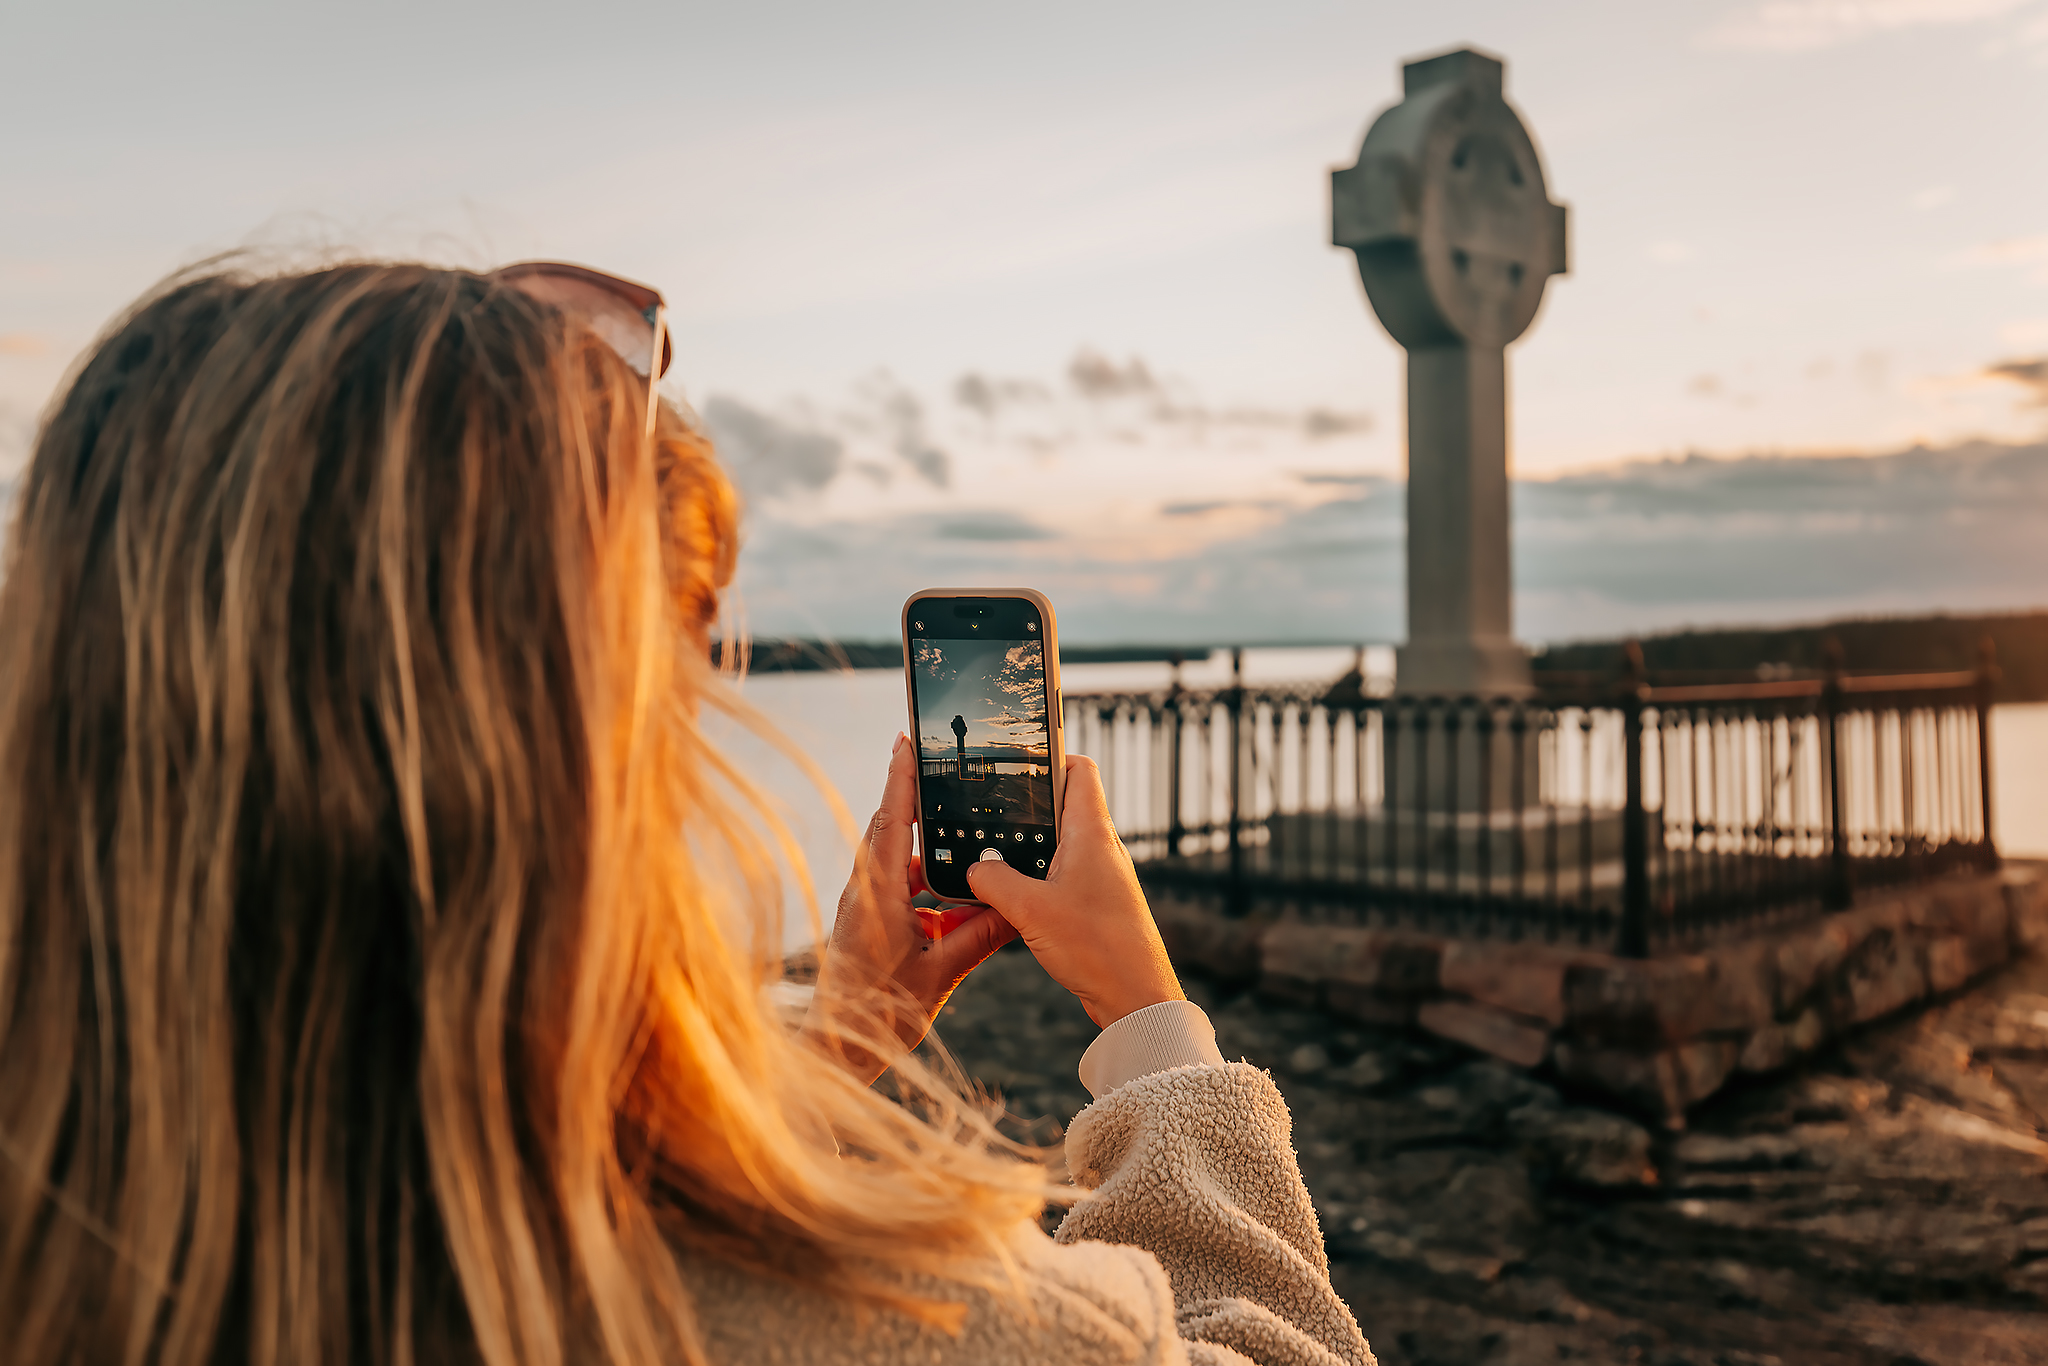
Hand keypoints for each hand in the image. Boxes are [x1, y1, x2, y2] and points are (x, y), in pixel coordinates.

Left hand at [808, 732, 1017, 1082]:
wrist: (838, 1052)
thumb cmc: (878, 1015)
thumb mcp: (941, 974)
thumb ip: (980, 937)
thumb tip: (1017, 907)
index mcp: (878, 895)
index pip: (891, 821)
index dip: (901, 777)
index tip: (908, 738)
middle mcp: (866, 893)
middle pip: (896, 833)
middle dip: (924, 806)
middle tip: (951, 775)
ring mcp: (866, 908)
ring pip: (903, 866)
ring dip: (933, 858)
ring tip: (969, 850)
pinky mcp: (869, 926)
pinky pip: (903, 893)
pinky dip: (930, 890)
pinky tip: (959, 903)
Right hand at [965, 755, 1182, 1027]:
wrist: (1136, 997)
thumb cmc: (1097, 948)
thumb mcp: (1030, 910)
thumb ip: (995, 882)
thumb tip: (976, 867)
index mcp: (1092, 832)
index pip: (1079, 769)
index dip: (1051, 756)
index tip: (1017, 761)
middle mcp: (1103, 847)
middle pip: (1066, 805)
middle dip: (1029, 806)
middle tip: (991, 811)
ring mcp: (1103, 876)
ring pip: (1063, 843)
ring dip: (1032, 846)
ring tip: (996, 854)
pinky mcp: (1099, 903)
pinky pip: (1065, 875)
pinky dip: (1041, 876)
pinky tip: (1016, 895)